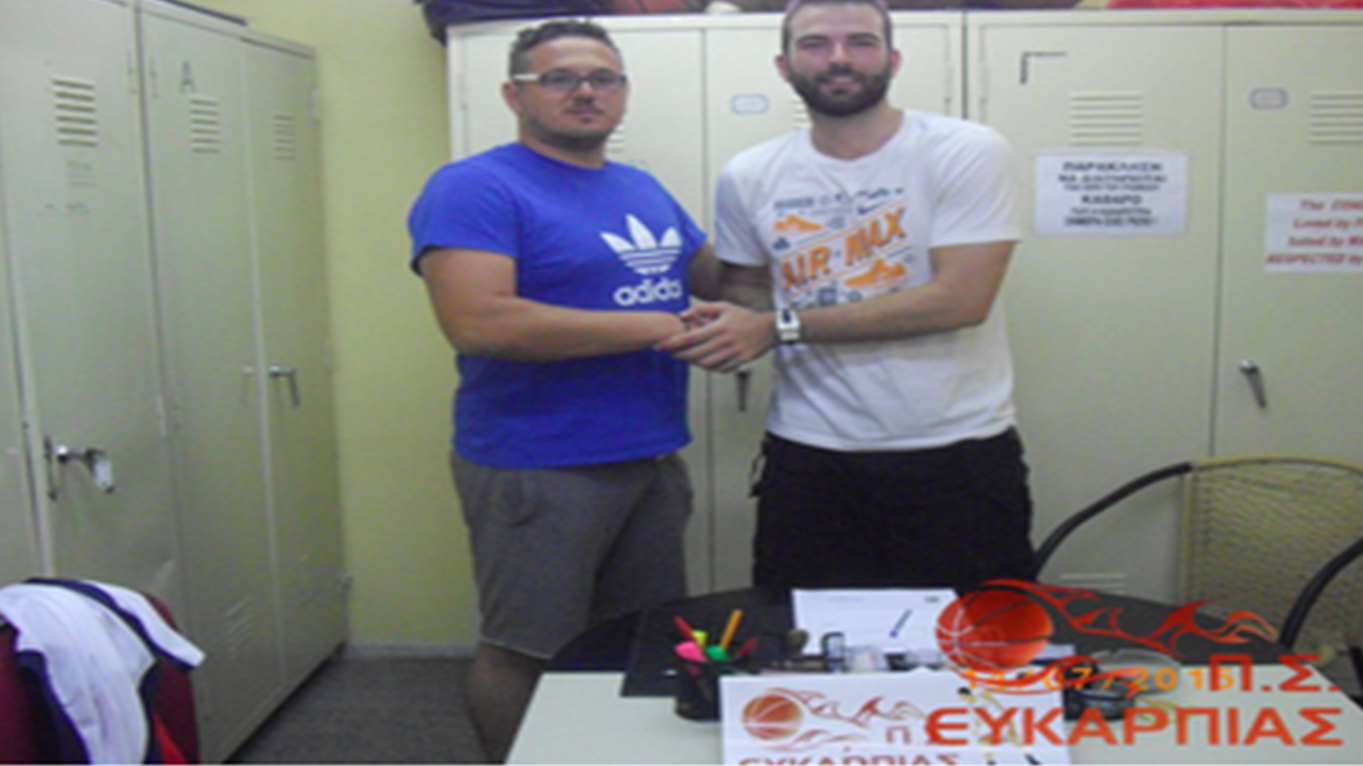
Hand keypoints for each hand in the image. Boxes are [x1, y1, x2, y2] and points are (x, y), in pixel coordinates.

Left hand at [656, 301, 776, 372]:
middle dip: (679, 355)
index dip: (674, 342)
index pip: (691, 337)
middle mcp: (726, 341)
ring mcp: (733, 353)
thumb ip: (702, 309)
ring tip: (685, 357)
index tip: (662, 345)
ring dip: (693, 362)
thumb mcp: (724, 306)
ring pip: (706, 364)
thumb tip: (683, 315)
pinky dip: (708, 367)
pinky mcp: (739, 362)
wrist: (769, 329)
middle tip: (670, 353)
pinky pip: (719, 369)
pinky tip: (702, 362)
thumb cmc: (745, 316)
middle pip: (696, 353)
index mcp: (720, 326)